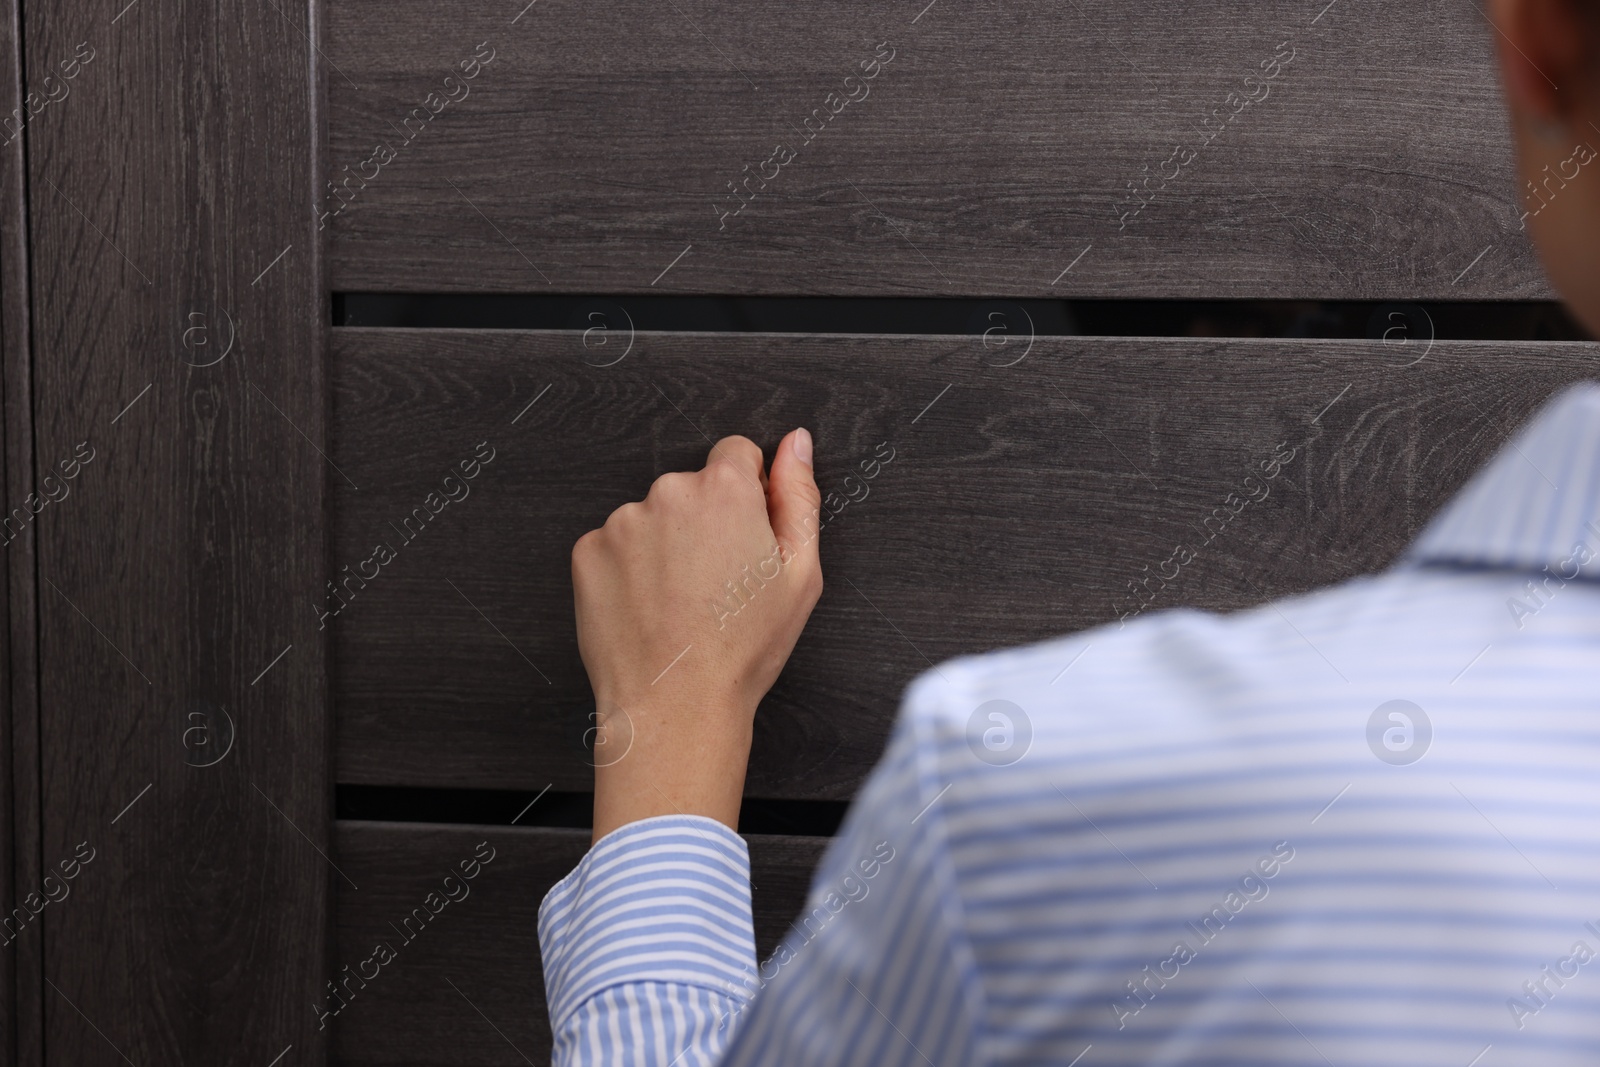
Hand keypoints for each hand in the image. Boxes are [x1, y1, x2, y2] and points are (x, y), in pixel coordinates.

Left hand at [572, 428, 822, 842]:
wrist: (675, 704)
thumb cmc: (743, 647)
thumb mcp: (799, 574)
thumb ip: (799, 496)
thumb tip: (796, 443)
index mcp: (724, 489)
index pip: (736, 454)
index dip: (747, 496)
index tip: (744, 539)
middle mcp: (667, 492)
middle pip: (691, 488)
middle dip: (703, 522)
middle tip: (716, 584)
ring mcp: (621, 521)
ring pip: (651, 519)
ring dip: (664, 546)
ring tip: (680, 604)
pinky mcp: (587, 552)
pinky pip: (615, 547)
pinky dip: (629, 571)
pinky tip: (648, 609)